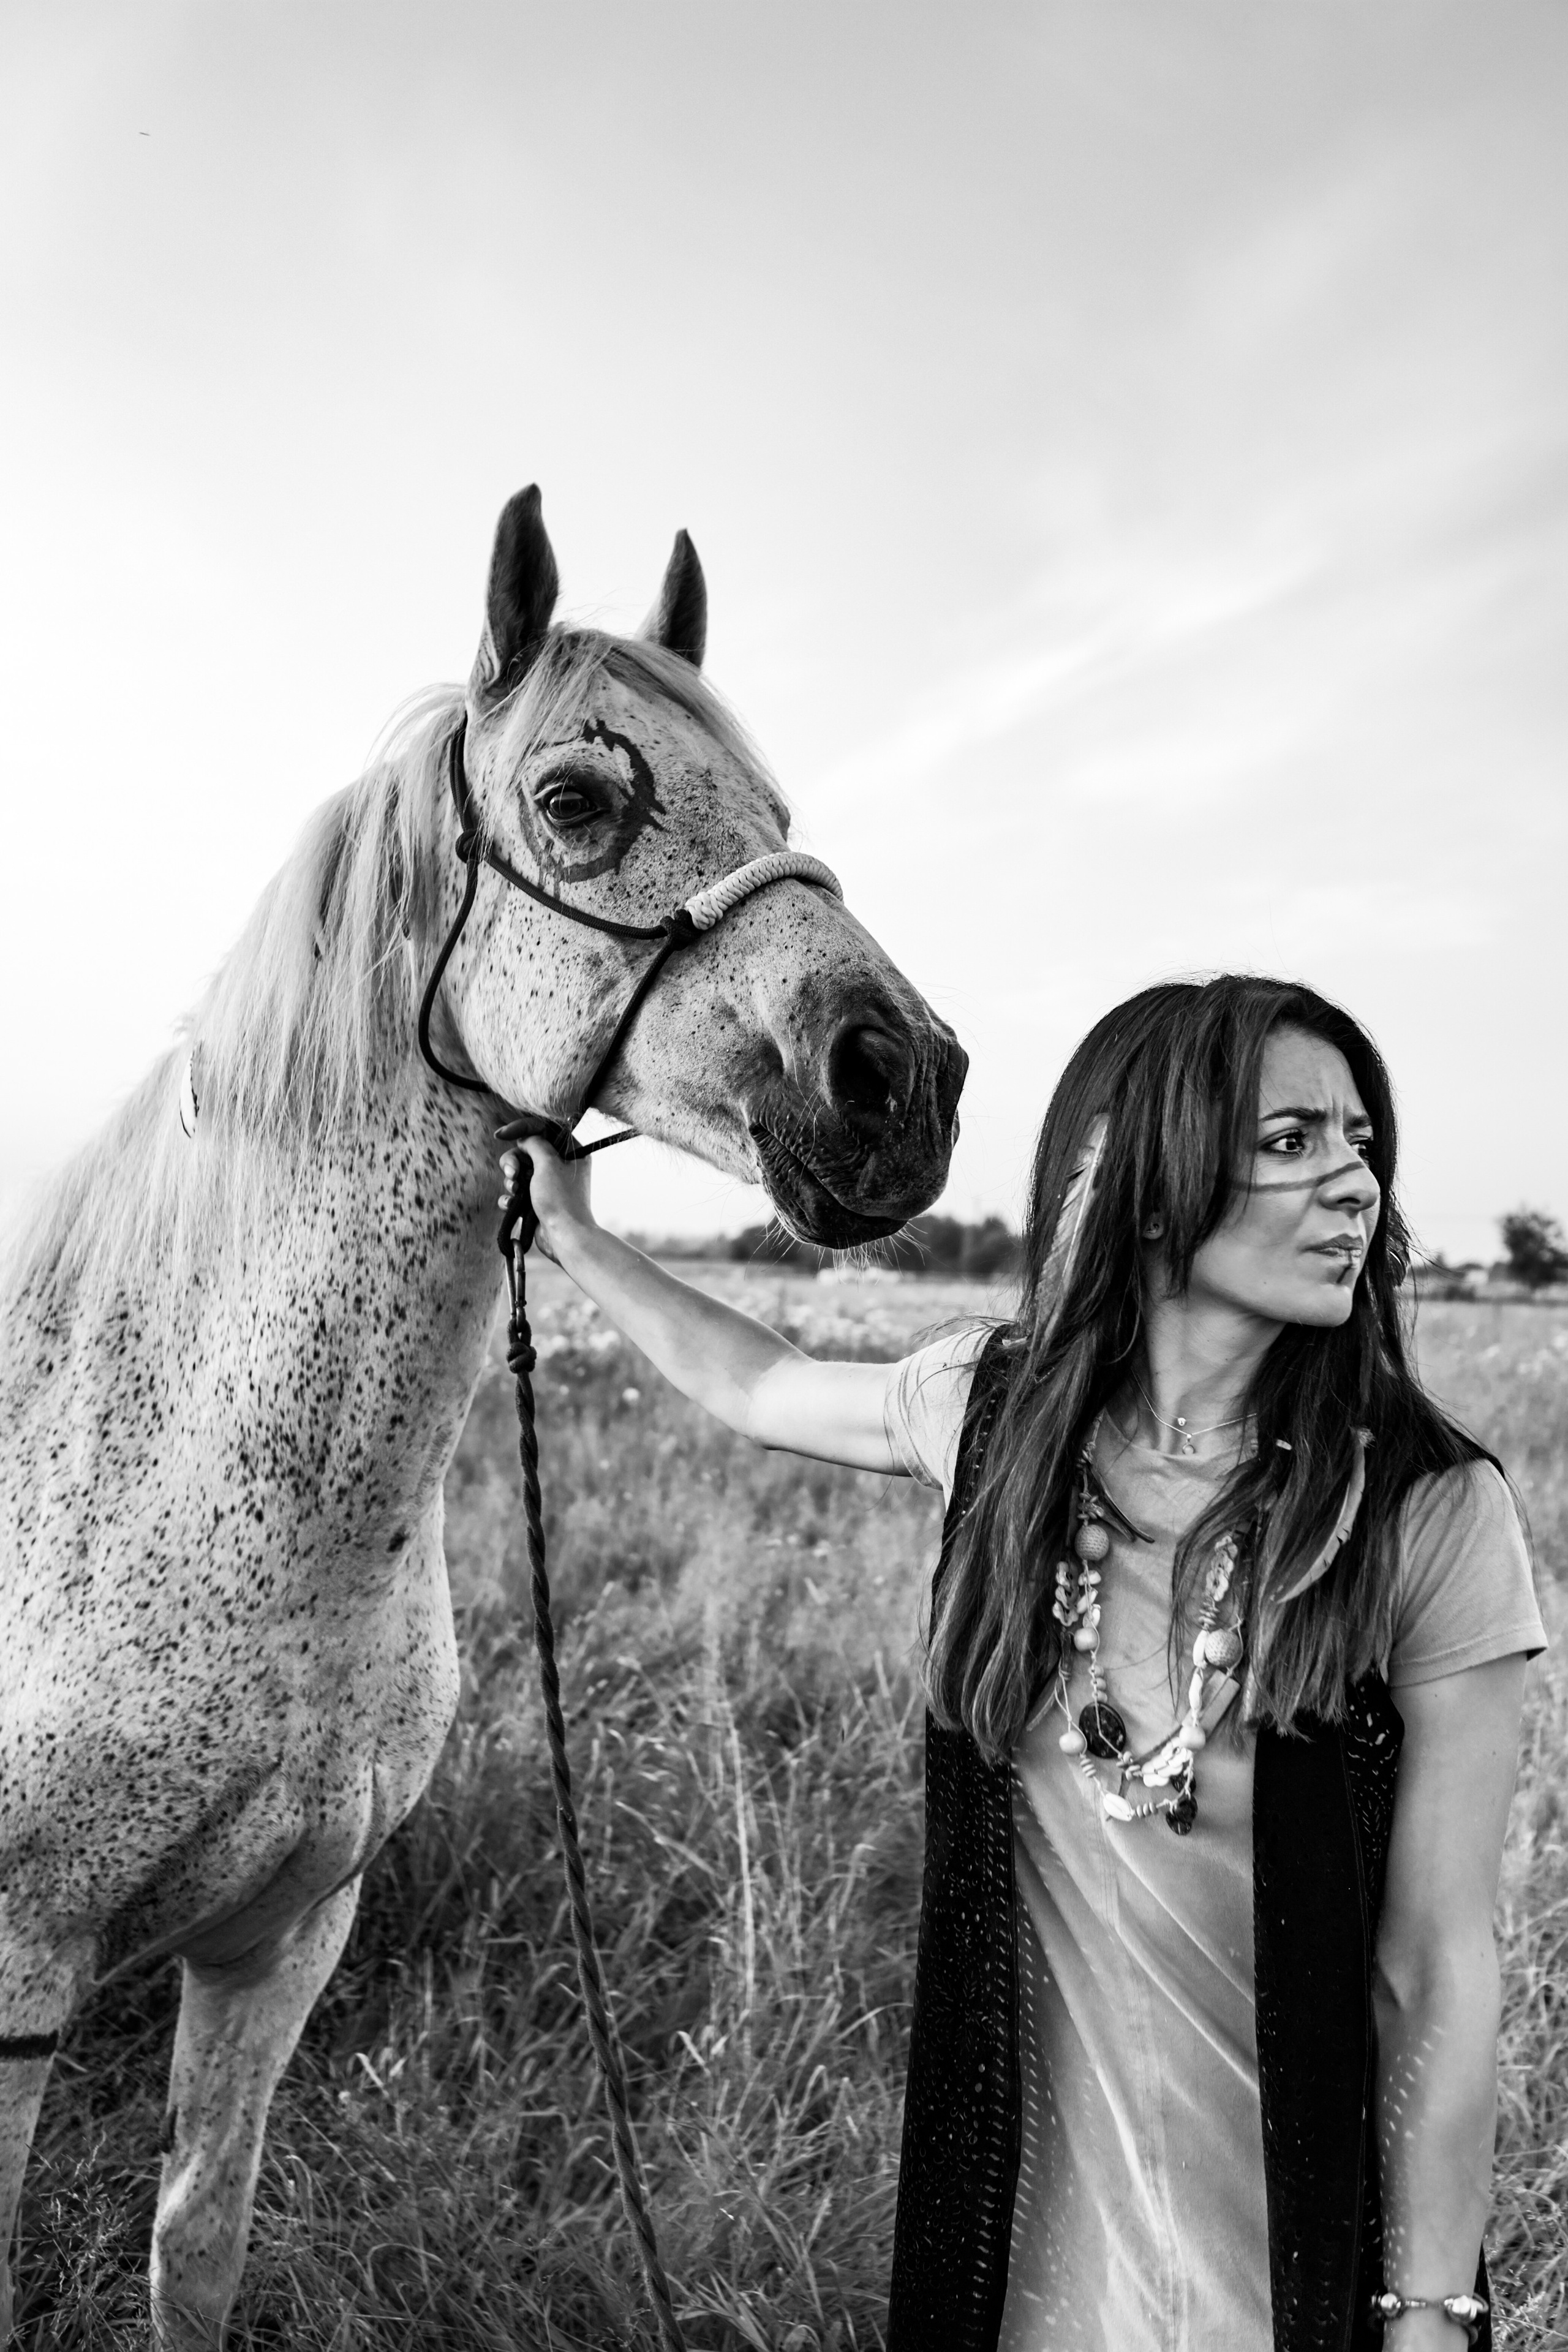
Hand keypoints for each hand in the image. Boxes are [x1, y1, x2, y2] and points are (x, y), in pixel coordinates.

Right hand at [497, 1136, 595, 1265]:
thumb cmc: (561, 1199)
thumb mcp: (548, 1163)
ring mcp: (548, 1185)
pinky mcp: (537, 1201)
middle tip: (513, 1174)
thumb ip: (534, 1144)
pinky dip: (511, 1198)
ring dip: (511, 1181)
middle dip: (513, 1162)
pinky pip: (517, 1192)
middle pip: (526, 1151)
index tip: (501, 1134)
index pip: (543, 1129)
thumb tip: (525, 1139)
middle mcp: (560, 1166)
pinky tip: (511, 1205)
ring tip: (515, 1192)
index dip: (521, 1128)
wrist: (565, 1237)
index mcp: (571, 1152)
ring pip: (519, 1172)